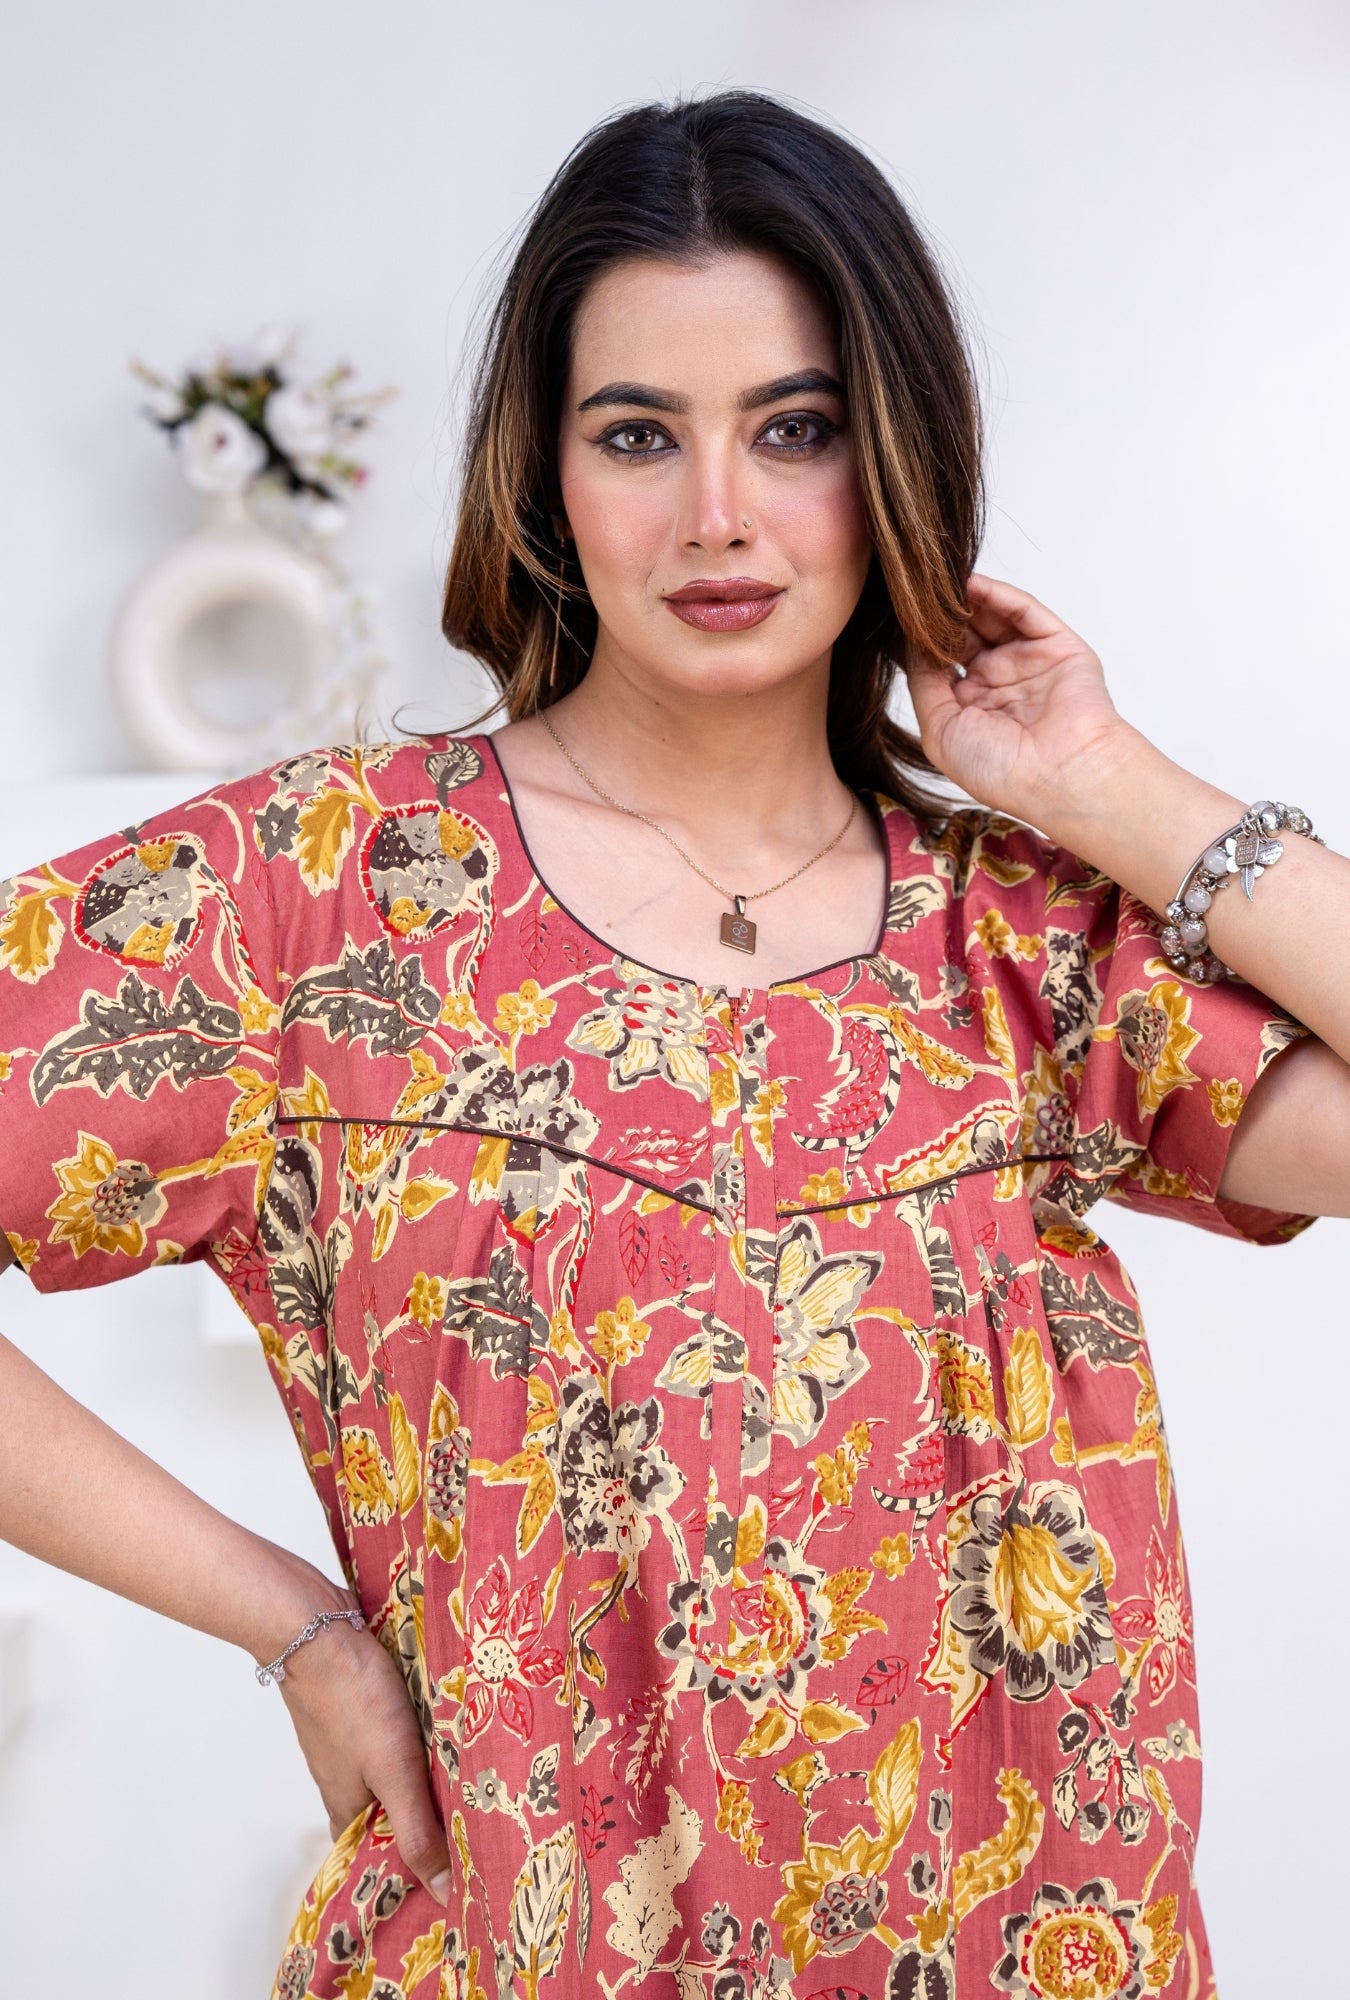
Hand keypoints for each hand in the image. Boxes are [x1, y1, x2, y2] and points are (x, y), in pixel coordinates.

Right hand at [274, 1606, 450, 1905]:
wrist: (316, 1629)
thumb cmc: (353, 1700)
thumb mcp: (394, 1769)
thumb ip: (416, 1826)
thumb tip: (440, 1890)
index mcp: (347, 1807)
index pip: (378, 1856)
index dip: (411, 1867)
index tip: (453, 1872)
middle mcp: (344, 1779)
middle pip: (387, 1812)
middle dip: (425, 1818)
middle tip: (474, 1820)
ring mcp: (349, 1742)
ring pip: (391, 1771)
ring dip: (424, 1775)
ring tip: (470, 1776)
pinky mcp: (358, 1708)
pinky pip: (391, 1736)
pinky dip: (416, 1739)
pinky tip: (444, 1729)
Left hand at [906, 573, 1135, 827]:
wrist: (1059, 774)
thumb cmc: (1000, 769)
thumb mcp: (940, 731)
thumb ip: (924, 684)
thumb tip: (911, 644)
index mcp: (972, 710)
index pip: (942, 662)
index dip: (921, 642)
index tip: (898, 619)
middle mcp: (1000, 684)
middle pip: (965, 635)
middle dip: (942, 616)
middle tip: (917, 594)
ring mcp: (1029, 663)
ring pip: (993, 619)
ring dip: (967, 600)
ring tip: (939, 583)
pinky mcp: (1058, 647)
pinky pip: (1024, 612)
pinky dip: (998, 594)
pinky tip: (971, 584)